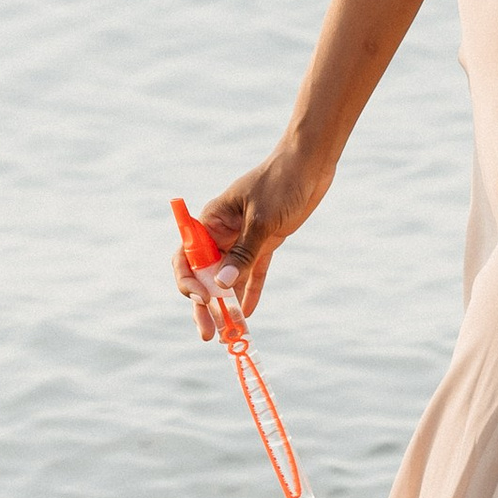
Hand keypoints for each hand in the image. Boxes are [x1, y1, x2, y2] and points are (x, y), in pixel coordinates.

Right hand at [176, 144, 328, 330]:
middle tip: (209, 334)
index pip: (187, 256)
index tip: (203, 300)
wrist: (310, 162)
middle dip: (206, 305)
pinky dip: (250, 291)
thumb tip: (221, 286)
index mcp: (212, 220)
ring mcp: (244, 238)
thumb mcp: (263, 219)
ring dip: (227, 305)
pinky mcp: (266, 241)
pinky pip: (253, 272)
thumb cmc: (281, 181)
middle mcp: (223, 232)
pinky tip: (248, 313)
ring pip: (229, 278)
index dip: (189, 282)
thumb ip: (243, 253)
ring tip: (230, 335)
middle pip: (206, 274)